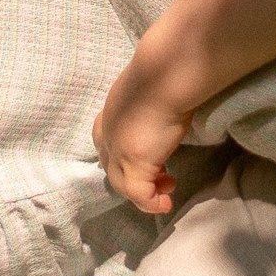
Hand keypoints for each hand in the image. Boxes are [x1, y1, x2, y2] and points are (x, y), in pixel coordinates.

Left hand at [93, 65, 192, 214]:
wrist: (167, 73)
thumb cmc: (166, 72)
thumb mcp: (151, 87)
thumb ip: (150, 101)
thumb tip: (169, 102)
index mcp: (112, 111)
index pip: (107, 141)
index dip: (122, 155)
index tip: (149, 158)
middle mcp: (109, 131)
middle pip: (112, 165)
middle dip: (133, 177)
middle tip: (162, 178)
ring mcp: (118, 149)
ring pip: (122, 184)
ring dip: (144, 192)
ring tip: (167, 191)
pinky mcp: (134, 163)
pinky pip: (139, 194)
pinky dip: (151, 203)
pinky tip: (165, 204)